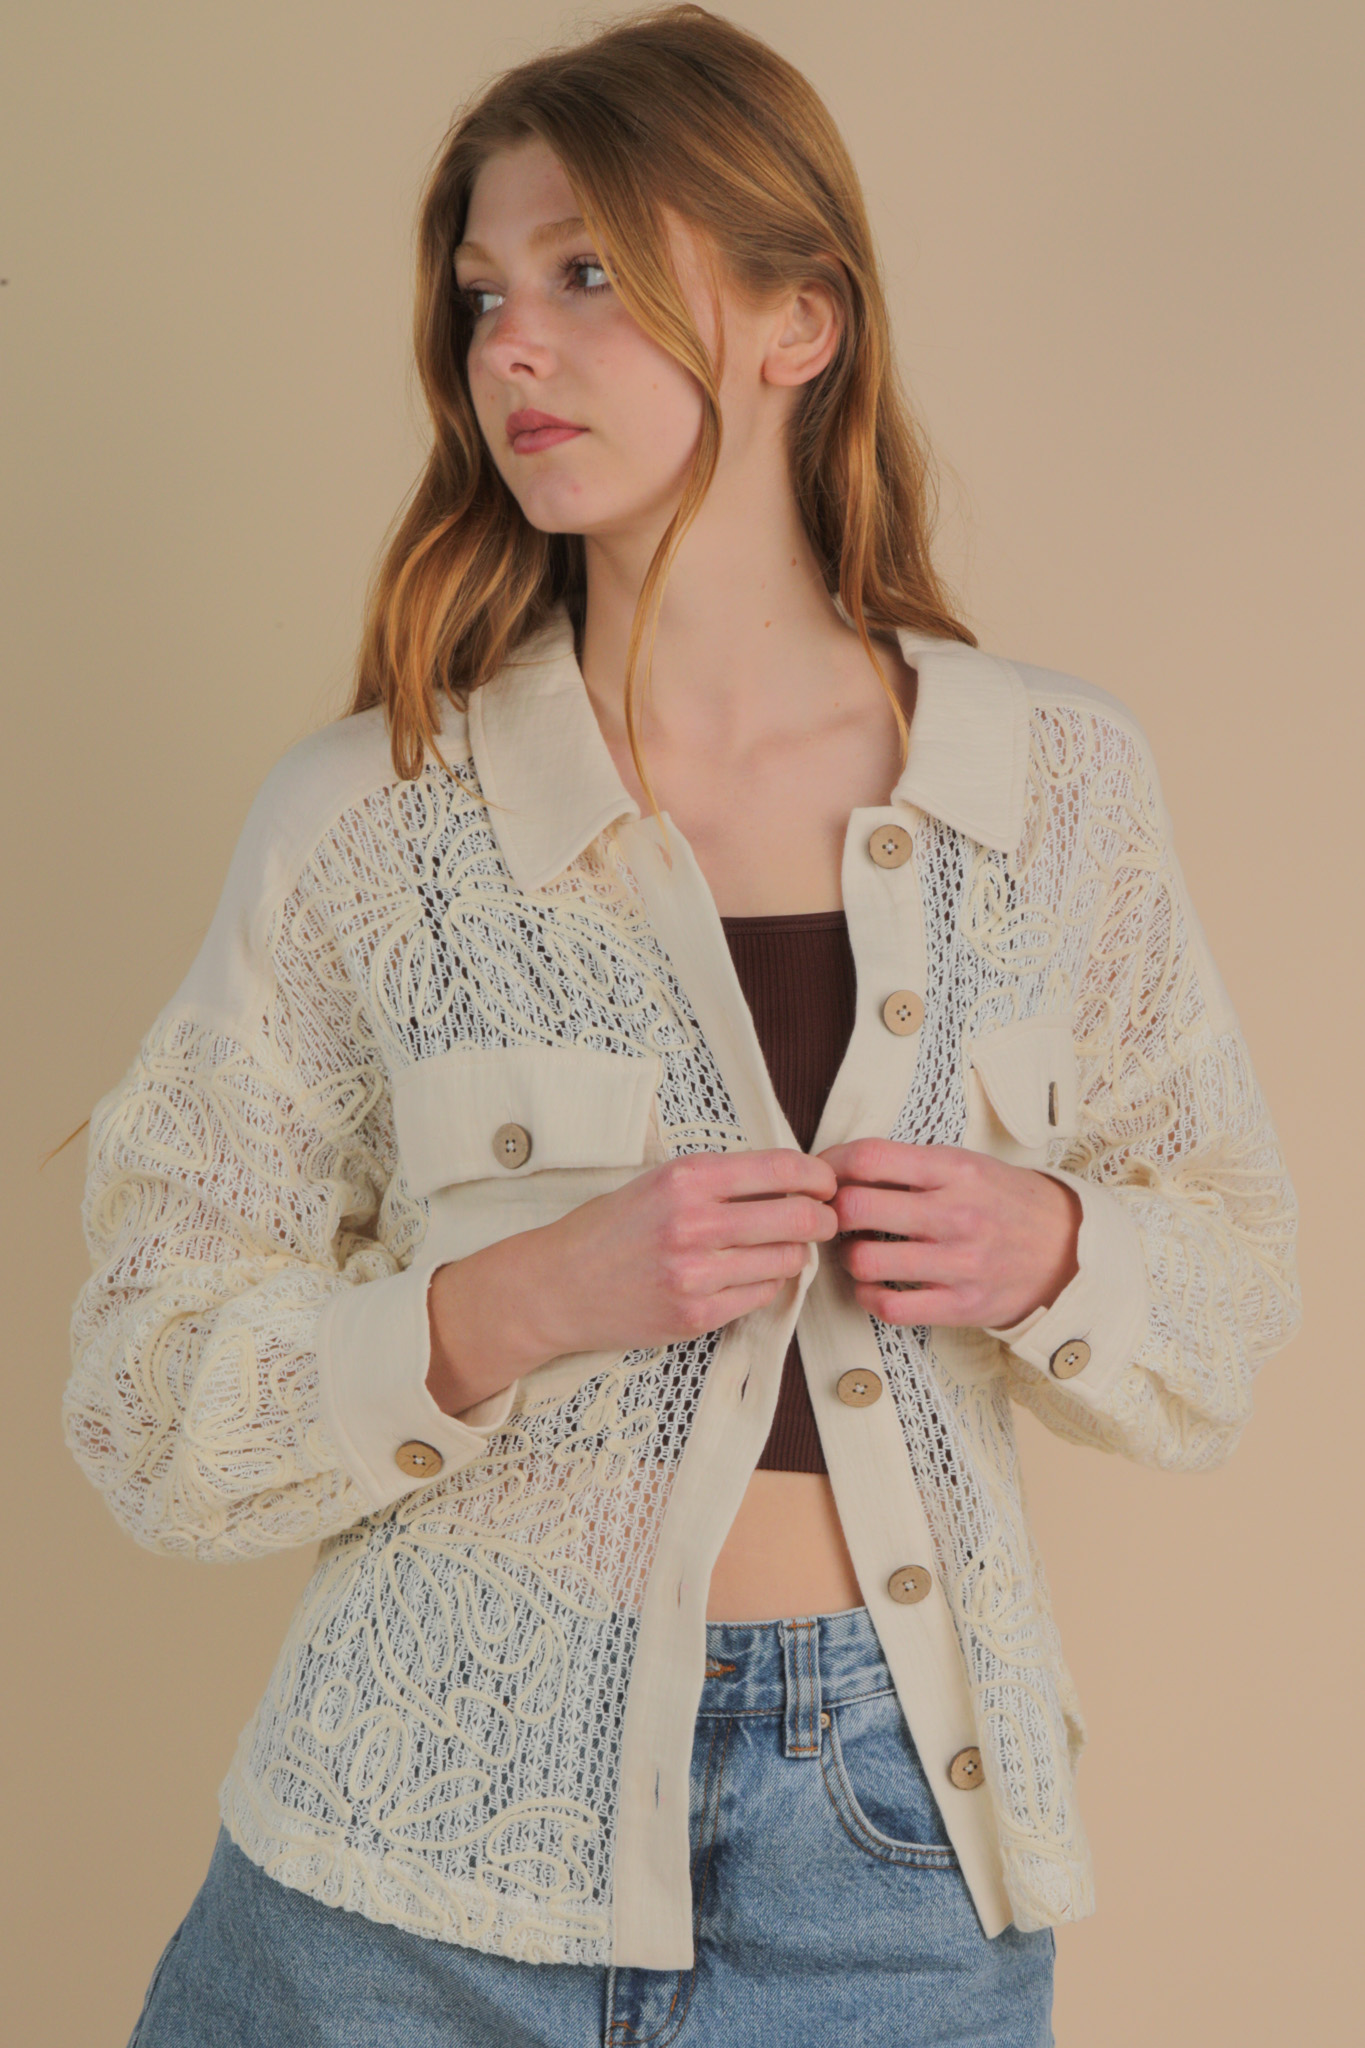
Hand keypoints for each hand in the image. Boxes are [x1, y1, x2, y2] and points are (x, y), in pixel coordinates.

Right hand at [427, 1148, 839, 1416]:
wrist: (557, 1286)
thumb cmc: (611, 1229)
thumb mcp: (658, 1181)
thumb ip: (720, 1178)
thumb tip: (790, 1179)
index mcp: (687, 1178)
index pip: (781, 1169)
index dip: (818, 1176)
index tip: (827, 1183)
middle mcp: (694, 1222)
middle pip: (798, 1217)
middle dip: (822, 1218)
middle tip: (824, 1219)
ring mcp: (697, 1273)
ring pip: (786, 1260)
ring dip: (794, 1254)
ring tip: (781, 1248)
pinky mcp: (697, 1314)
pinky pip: (762, 1296)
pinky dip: (767, 1283)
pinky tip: (749, 1274)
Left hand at [816, 1138, 1081, 1329]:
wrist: (1069, 1249)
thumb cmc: (1005, 1202)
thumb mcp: (968, 1164)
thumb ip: (912, 1164)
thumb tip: (843, 1166)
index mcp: (954, 1169)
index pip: (869, 1158)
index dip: (831, 1166)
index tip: (822, 1176)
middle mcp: (955, 1213)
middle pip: (856, 1208)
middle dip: (833, 1213)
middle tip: (834, 1218)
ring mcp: (958, 1263)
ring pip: (865, 1261)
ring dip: (848, 1257)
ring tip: (858, 1251)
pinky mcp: (960, 1305)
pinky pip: (889, 1306)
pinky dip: (868, 1296)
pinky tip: (875, 1285)